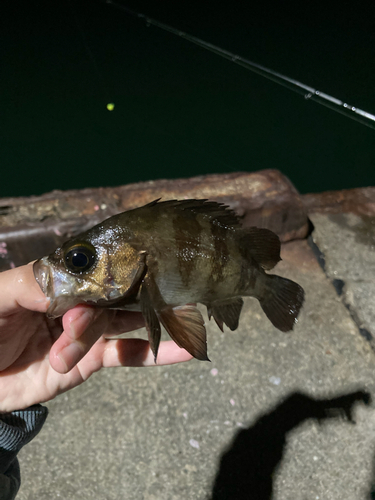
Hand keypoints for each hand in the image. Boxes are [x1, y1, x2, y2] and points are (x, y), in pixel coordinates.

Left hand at [0, 264, 191, 412]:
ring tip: (184, 311)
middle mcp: (79, 301)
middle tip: (103, 315)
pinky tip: (187, 350)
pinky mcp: (93, 360)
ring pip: (124, 320)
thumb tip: (72, 279)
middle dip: (120, 300)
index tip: (110, 281)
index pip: (91, 269)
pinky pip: (130, 355)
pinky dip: (158, 354)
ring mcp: (88, 332)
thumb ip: (30, 282)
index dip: (103, 273)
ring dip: (149, 318)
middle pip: (113, 293)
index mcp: (58, 280)